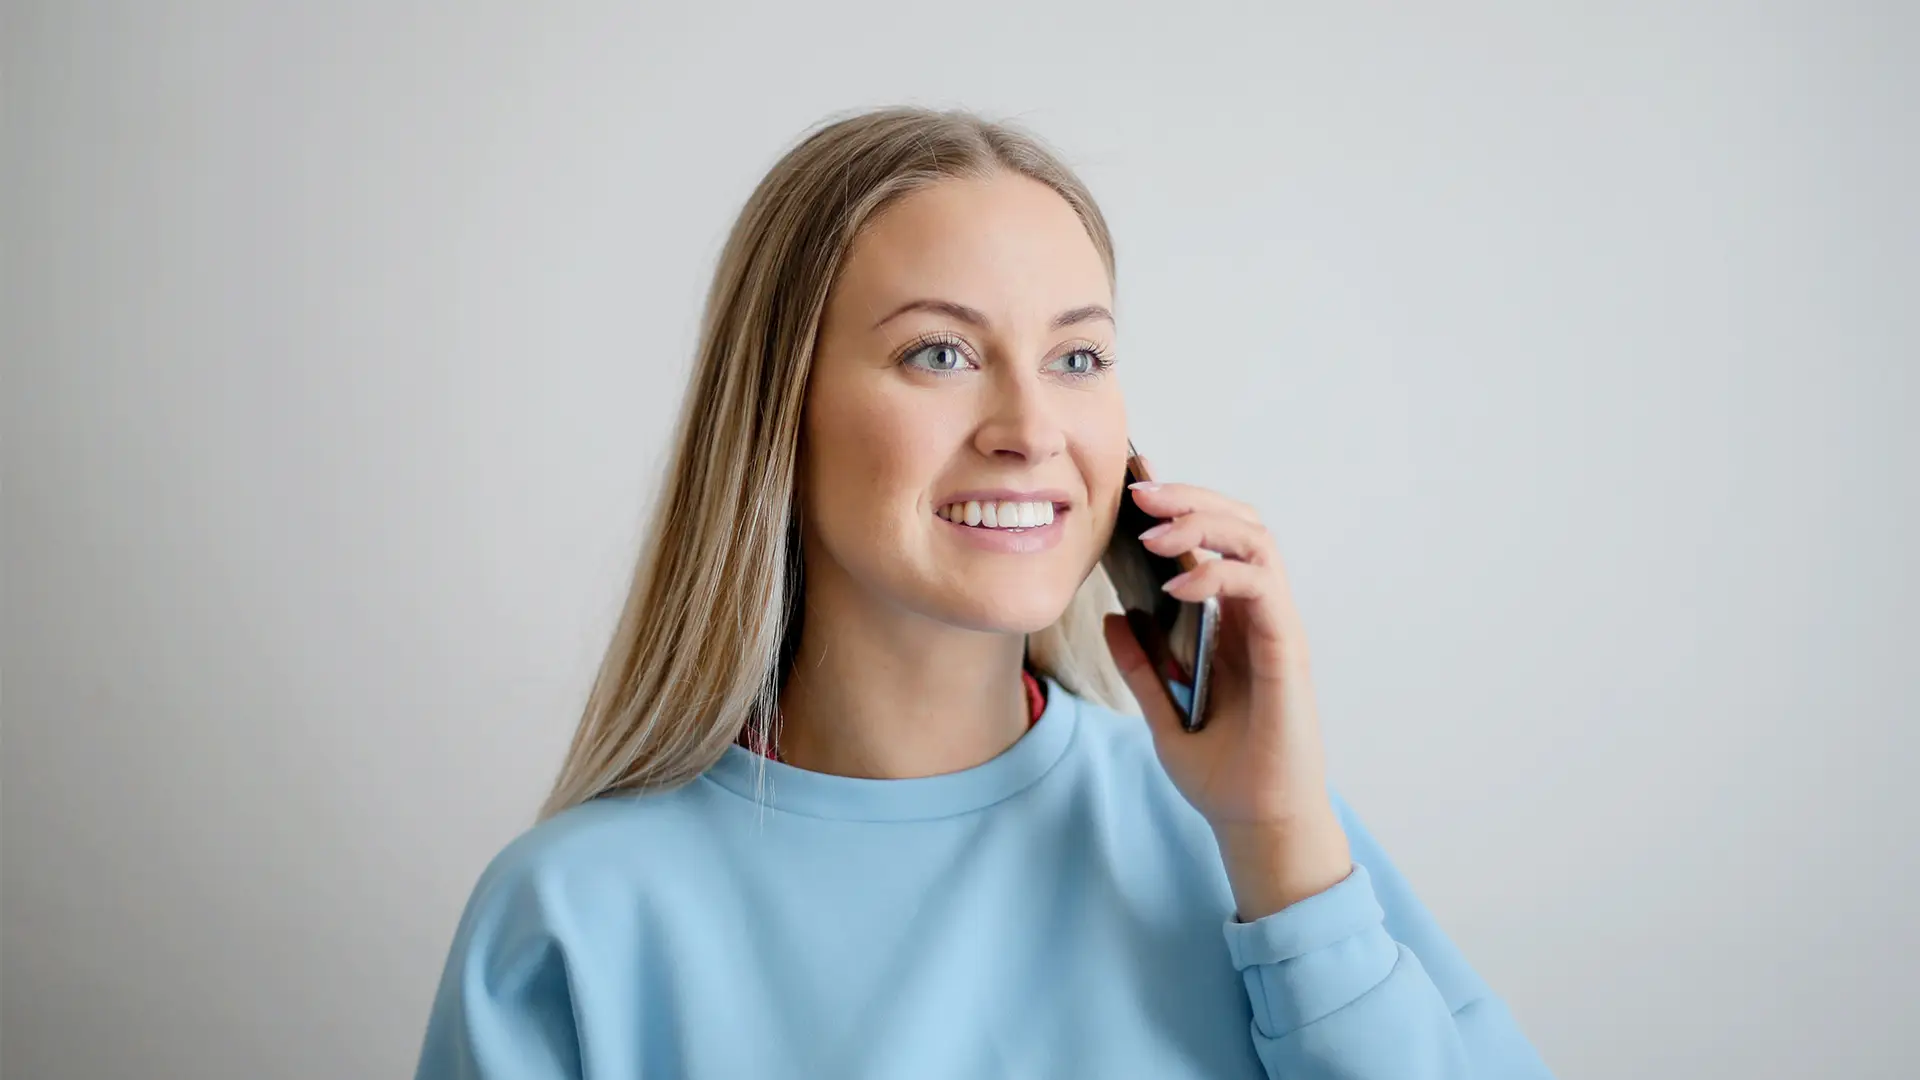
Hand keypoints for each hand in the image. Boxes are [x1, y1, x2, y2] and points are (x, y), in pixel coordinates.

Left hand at [1101, 471, 1351, 919]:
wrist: (1256, 825)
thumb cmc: (1222, 773)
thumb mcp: (1162, 713)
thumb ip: (1140, 666)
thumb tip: (1112, 617)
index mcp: (1232, 622)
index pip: (1213, 542)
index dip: (1179, 508)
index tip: (1131, 489)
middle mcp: (1259, 616)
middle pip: (1238, 523)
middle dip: (1188, 498)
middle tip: (1137, 492)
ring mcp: (1277, 628)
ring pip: (1255, 540)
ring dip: (1203, 522)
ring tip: (1153, 530)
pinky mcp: (1288, 649)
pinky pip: (1261, 587)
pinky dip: (1219, 573)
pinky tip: (1177, 582)